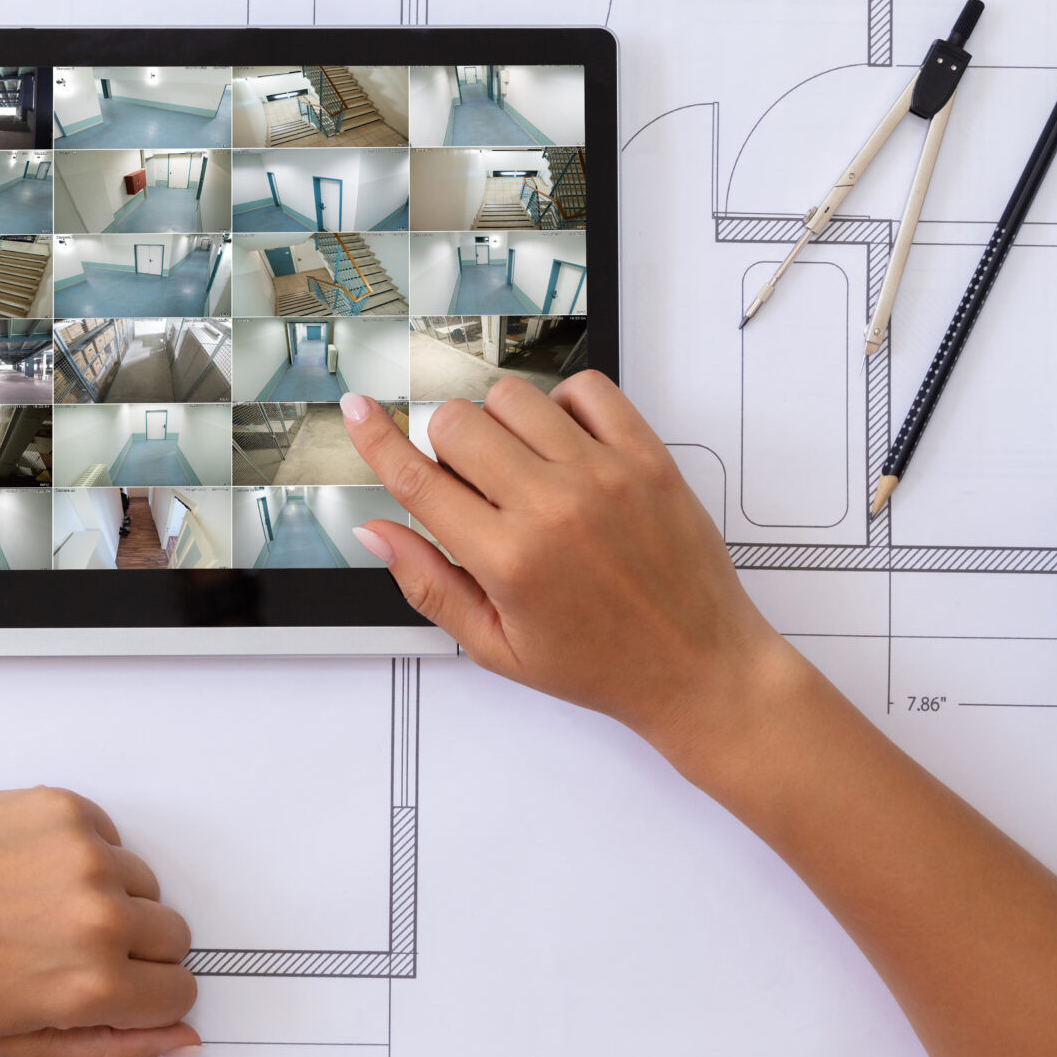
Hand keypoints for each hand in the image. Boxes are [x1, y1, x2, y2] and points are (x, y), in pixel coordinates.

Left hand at [0, 789, 198, 1056]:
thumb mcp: (19, 1042)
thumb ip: (112, 1051)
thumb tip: (182, 1039)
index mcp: (93, 985)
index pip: (180, 992)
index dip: (147, 996)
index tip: (116, 987)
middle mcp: (100, 916)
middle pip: (173, 934)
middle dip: (134, 948)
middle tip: (68, 947)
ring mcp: (85, 855)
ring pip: (145, 883)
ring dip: (110, 896)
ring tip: (42, 907)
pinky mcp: (67, 809)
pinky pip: (112, 836)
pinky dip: (84, 853)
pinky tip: (31, 871)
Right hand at [339, 376, 800, 781]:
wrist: (699, 668)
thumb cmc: (603, 665)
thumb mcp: (496, 646)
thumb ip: (428, 583)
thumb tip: (376, 533)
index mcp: (508, 561)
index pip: (417, 480)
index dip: (376, 439)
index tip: (357, 412)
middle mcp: (553, 508)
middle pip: (458, 424)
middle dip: (447, 447)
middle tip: (475, 486)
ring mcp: (604, 475)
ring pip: (514, 396)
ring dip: (502, 423)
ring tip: (524, 468)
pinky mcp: (647, 457)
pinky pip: (587, 388)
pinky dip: (565, 404)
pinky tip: (566, 445)